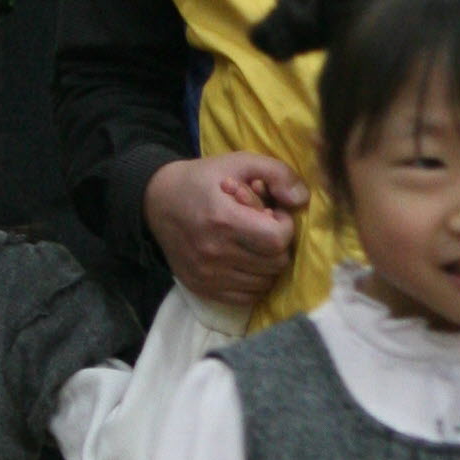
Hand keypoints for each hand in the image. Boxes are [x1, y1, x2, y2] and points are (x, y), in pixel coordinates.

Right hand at [141, 154, 308, 307]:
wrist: (157, 201)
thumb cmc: (203, 179)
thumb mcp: (239, 162)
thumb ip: (277, 173)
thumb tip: (302, 199)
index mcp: (223, 219)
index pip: (277, 239)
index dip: (284, 225)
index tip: (272, 213)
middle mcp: (215, 253)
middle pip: (275, 263)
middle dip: (278, 244)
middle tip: (263, 227)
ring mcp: (208, 275)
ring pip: (265, 282)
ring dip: (268, 263)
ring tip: (253, 243)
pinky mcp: (203, 288)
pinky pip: (247, 297)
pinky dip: (254, 281)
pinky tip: (246, 260)